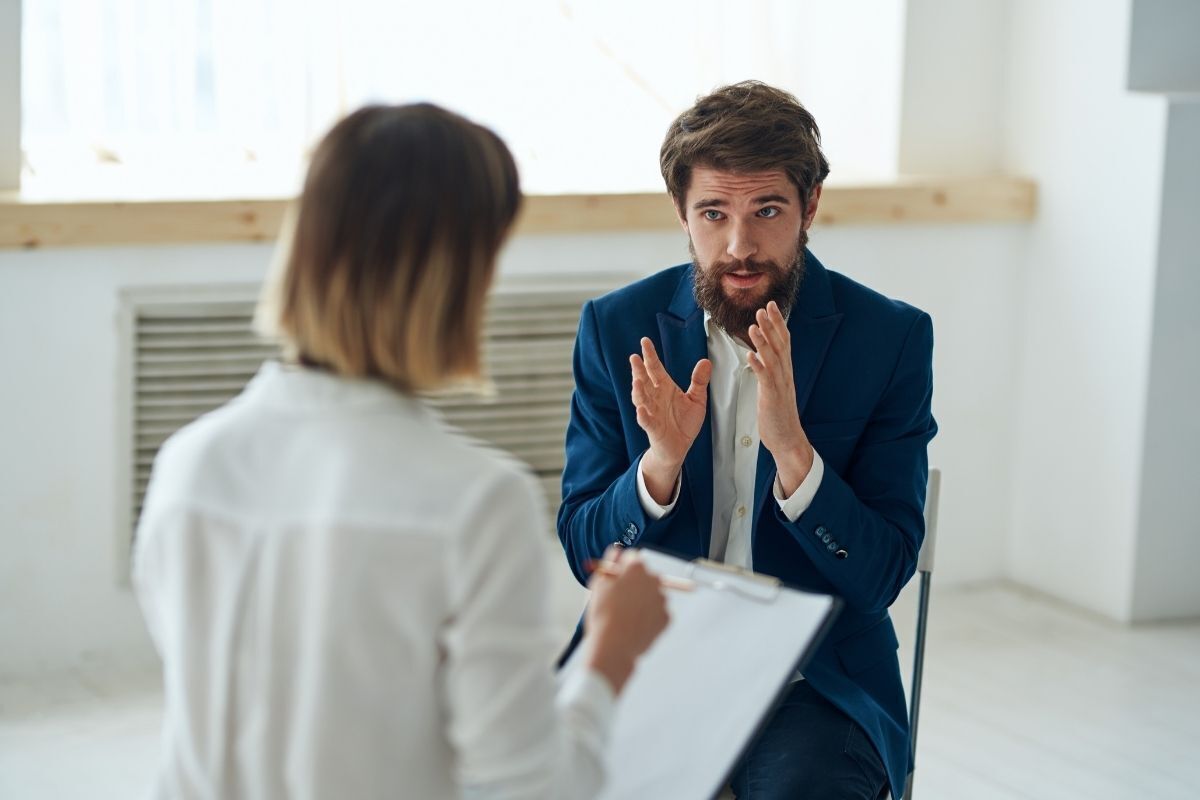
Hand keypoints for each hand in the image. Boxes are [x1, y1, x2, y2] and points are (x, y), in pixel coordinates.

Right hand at [584, 546, 670, 693]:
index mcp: (636, 568)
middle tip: (621, 599)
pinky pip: (657, 613)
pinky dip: (649, 618)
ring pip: (652, 595)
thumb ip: (610, 562)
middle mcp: (653, 580)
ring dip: (642, 601)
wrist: (614, 645)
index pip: (632, 558)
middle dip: (635, 584)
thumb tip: (617, 550)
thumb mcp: (599, 584)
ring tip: (626, 616)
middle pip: (645, 576)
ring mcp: (662, 599)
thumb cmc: (603, 615)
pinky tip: (634, 625)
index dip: (622, 569)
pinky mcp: (667, 617)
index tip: (617, 579)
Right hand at [629, 337, 710, 502]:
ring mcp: (652, 412)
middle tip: (634, 357)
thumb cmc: (684, 422)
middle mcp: (655, 398)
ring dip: (638, 391)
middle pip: (644, 380)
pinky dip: (643, 416)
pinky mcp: (653, 428)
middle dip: (639, 369)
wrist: (679, 447)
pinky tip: (641, 410)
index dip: (650, 355)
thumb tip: (705, 361)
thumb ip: (699, 381)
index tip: (645, 342)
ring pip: (642, 399)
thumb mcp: (696, 400)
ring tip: (637, 381)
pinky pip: (646, 421)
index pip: (655, 368)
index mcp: (665, 388)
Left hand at [747, 301, 813, 495]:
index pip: (783, 341)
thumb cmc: (779, 414)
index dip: (777, 323)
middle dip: (771, 325)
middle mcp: (785, 374)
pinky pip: (765, 379)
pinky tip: (750, 355)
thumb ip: (771, 370)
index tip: (771, 306)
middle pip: (779, 345)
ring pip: (772, 358)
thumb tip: (763, 354)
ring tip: (754, 325)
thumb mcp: (775, 387)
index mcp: (785, 371)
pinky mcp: (772, 397)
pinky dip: (758, 365)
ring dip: (763, 341)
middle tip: (763, 307)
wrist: (787, 438)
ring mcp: (779, 385)